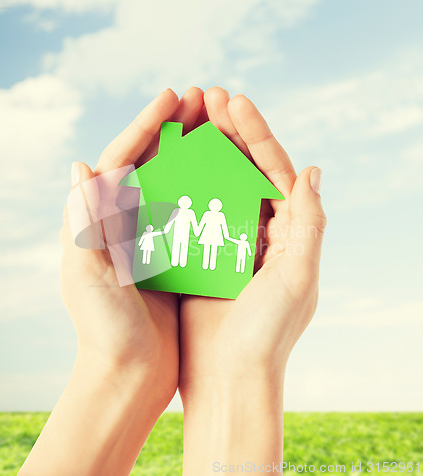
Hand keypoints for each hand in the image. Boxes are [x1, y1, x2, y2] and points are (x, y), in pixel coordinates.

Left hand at [20, 88, 205, 475]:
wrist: (128, 374)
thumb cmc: (103, 329)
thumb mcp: (86, 274)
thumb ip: (83, 222)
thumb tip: (79, 165)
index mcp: (99, 220)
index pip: (122, 158)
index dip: (147, 124)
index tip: (174, 96)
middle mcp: (125, 222)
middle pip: (153, 163)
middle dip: (176, 128)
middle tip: (204, 98)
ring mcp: (153, 237)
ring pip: (178, 182)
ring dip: (198, 152)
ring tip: (222, 125)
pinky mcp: (176, 256)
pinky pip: (197, 212)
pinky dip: (212, 190)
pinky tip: (234, 174)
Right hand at [179, 87, 325, 470]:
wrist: (229, 379)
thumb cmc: (267, 334)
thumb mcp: (298, 277)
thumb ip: (309, 224)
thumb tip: (312, 169)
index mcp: (290, 233)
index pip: (275, 170)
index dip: (256, 134)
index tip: (232, 102)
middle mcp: (261, 233)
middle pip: (245, 170)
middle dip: (228, 132)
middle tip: (205, 97)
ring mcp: (228, 241)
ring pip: (215, 185)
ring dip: (202, 152)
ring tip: (184, 120)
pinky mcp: (201, 256)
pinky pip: (190, 212)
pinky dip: (180, 187)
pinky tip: (164, 164)